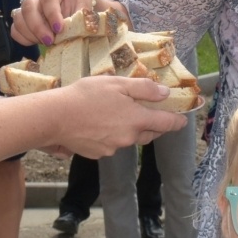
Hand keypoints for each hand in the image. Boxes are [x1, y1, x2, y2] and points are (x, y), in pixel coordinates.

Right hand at [12, 0, 100, 45]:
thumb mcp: (83, 2)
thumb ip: (81, 15)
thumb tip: (80, 30)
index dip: (52, 15)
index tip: (59, 29)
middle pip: (28, 8)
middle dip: (38, 27)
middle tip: (50, 41)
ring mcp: (25, 5)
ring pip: (19, 19)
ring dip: (31, 34)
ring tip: (46, 42)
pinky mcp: (21, 18)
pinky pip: (15, 30)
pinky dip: (24, 38)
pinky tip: (36, 42)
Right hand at [43, 76, 186, 155]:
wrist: (55, 118)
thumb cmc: (86, 95)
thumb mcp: (117, 84)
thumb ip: (143, 89)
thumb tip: (165, 93)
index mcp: (136, 119)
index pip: (165, 123)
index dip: (176, 121)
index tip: (183, 120)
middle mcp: (128, 137)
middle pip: (149, 134)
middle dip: (153, 126)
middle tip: (150, 115)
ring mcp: (113, 148)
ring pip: (129, 139)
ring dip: (129, 130)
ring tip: (116, 115)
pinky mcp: (98, 154)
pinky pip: (112, 144)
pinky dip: (111, 136)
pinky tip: (98, 124)